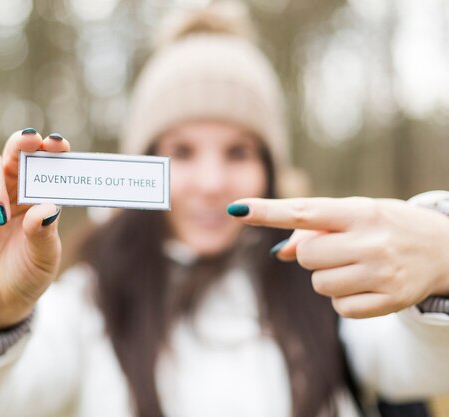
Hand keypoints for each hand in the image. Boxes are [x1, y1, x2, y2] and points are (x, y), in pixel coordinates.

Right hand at [0, 130, 69, 337]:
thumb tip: (46, 209)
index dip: (50, 147)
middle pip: (12, 152)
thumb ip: (44, 234)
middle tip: (29, 142)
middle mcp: (11, 188)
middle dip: (20, 143)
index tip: (58, 144)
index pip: (44, 162)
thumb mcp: (43, 259)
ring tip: (0, 216)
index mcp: (37, 194)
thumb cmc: (27, 273)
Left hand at [228, 197, 448, 317]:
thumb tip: (278, 251)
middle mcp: (372, 240)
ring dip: (327, 277)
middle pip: (306, 255)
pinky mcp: (390, 301)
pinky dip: (345, 299)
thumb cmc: (385, 226)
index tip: (236, 209)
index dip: (266, 211)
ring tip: (356, 265)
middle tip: (340, 248)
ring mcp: (382, 273)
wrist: (445, 248)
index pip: (303, 211)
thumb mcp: (354, 215)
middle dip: (314, 254)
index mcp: (359, 212)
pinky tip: (367, 284)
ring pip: (319, 284)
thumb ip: (312, 228)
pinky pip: (340, 308)